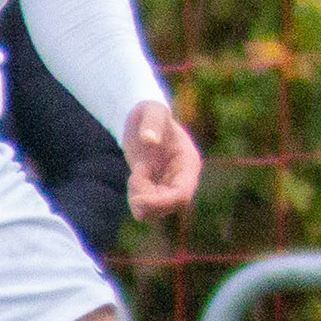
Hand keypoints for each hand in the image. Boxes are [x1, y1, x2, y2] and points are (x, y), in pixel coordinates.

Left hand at [123, 98, 202, 217]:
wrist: (142, 117)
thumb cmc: (150, 111)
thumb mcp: (152, 111)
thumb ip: (153, 122)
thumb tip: (150, 139)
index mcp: (188, 162)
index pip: (182, 194)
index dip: (161, 202)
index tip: (137, 199)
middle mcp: (182, 177)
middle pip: (171, 206)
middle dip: (148, 201)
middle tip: (133, 178)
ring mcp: (170, 184)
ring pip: (158, 209)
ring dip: (141, 198)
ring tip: (136, 173)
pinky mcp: (157, 187)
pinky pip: (148, 204)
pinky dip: (137, 197)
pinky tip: (135, 176)